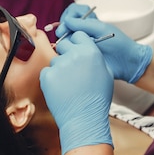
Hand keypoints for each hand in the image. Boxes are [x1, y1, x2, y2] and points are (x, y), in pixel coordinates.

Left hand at [40, 31, 113, 154]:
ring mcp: (59, 65)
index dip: (77, 43)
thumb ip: (95, 57)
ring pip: (55, 60)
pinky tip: (60, 89)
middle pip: (63, 44)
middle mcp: (74, 55)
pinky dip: (51, 79)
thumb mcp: (106, 73)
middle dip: (66, 53)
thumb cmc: (97, 99)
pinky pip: (47, 71)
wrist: (84, 119)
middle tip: (72, 70)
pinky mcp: (47, 75)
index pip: (78, 35)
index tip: (76, 50)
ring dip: (59, 68)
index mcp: (90, 51)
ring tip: (69, 84)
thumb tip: (88, 49)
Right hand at [56, 3, 152, 82]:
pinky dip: (65, 50)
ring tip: (65, 45)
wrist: (126, 63)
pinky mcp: (80, 55)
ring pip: (65, 37)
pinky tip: (67, 53)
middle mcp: (84, 31)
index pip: (73, 11)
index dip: (67, 16)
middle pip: (66, 23)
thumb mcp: (101, 29)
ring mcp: (81, 43)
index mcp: (90, 21)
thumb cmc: (119, 44)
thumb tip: (66, 21)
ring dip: (63, 39)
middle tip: (62, 35)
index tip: (66, 25)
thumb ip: (84, 24)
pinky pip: (68, 50)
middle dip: (62, 27)